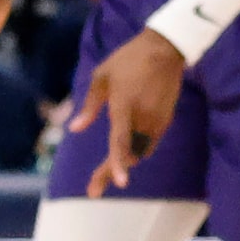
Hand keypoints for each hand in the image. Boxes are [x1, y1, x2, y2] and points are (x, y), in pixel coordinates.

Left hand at [69, 28, 185, 196]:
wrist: (165, 49)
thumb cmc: (127, 60)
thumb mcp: (101, 77)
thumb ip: (89, 106)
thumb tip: (74, 129)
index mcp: (125, 105)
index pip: (121, 140)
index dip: (118, 162)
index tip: (119, 182)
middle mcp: (143, 117)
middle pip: (129, 155)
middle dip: (111, 173)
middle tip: (92, 191)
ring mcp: (157, 120)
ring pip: (139, 152)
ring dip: (123, 162)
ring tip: (102, 176)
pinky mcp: (165, 121)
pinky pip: (148, 143)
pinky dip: (135, 150)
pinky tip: (123, 153)